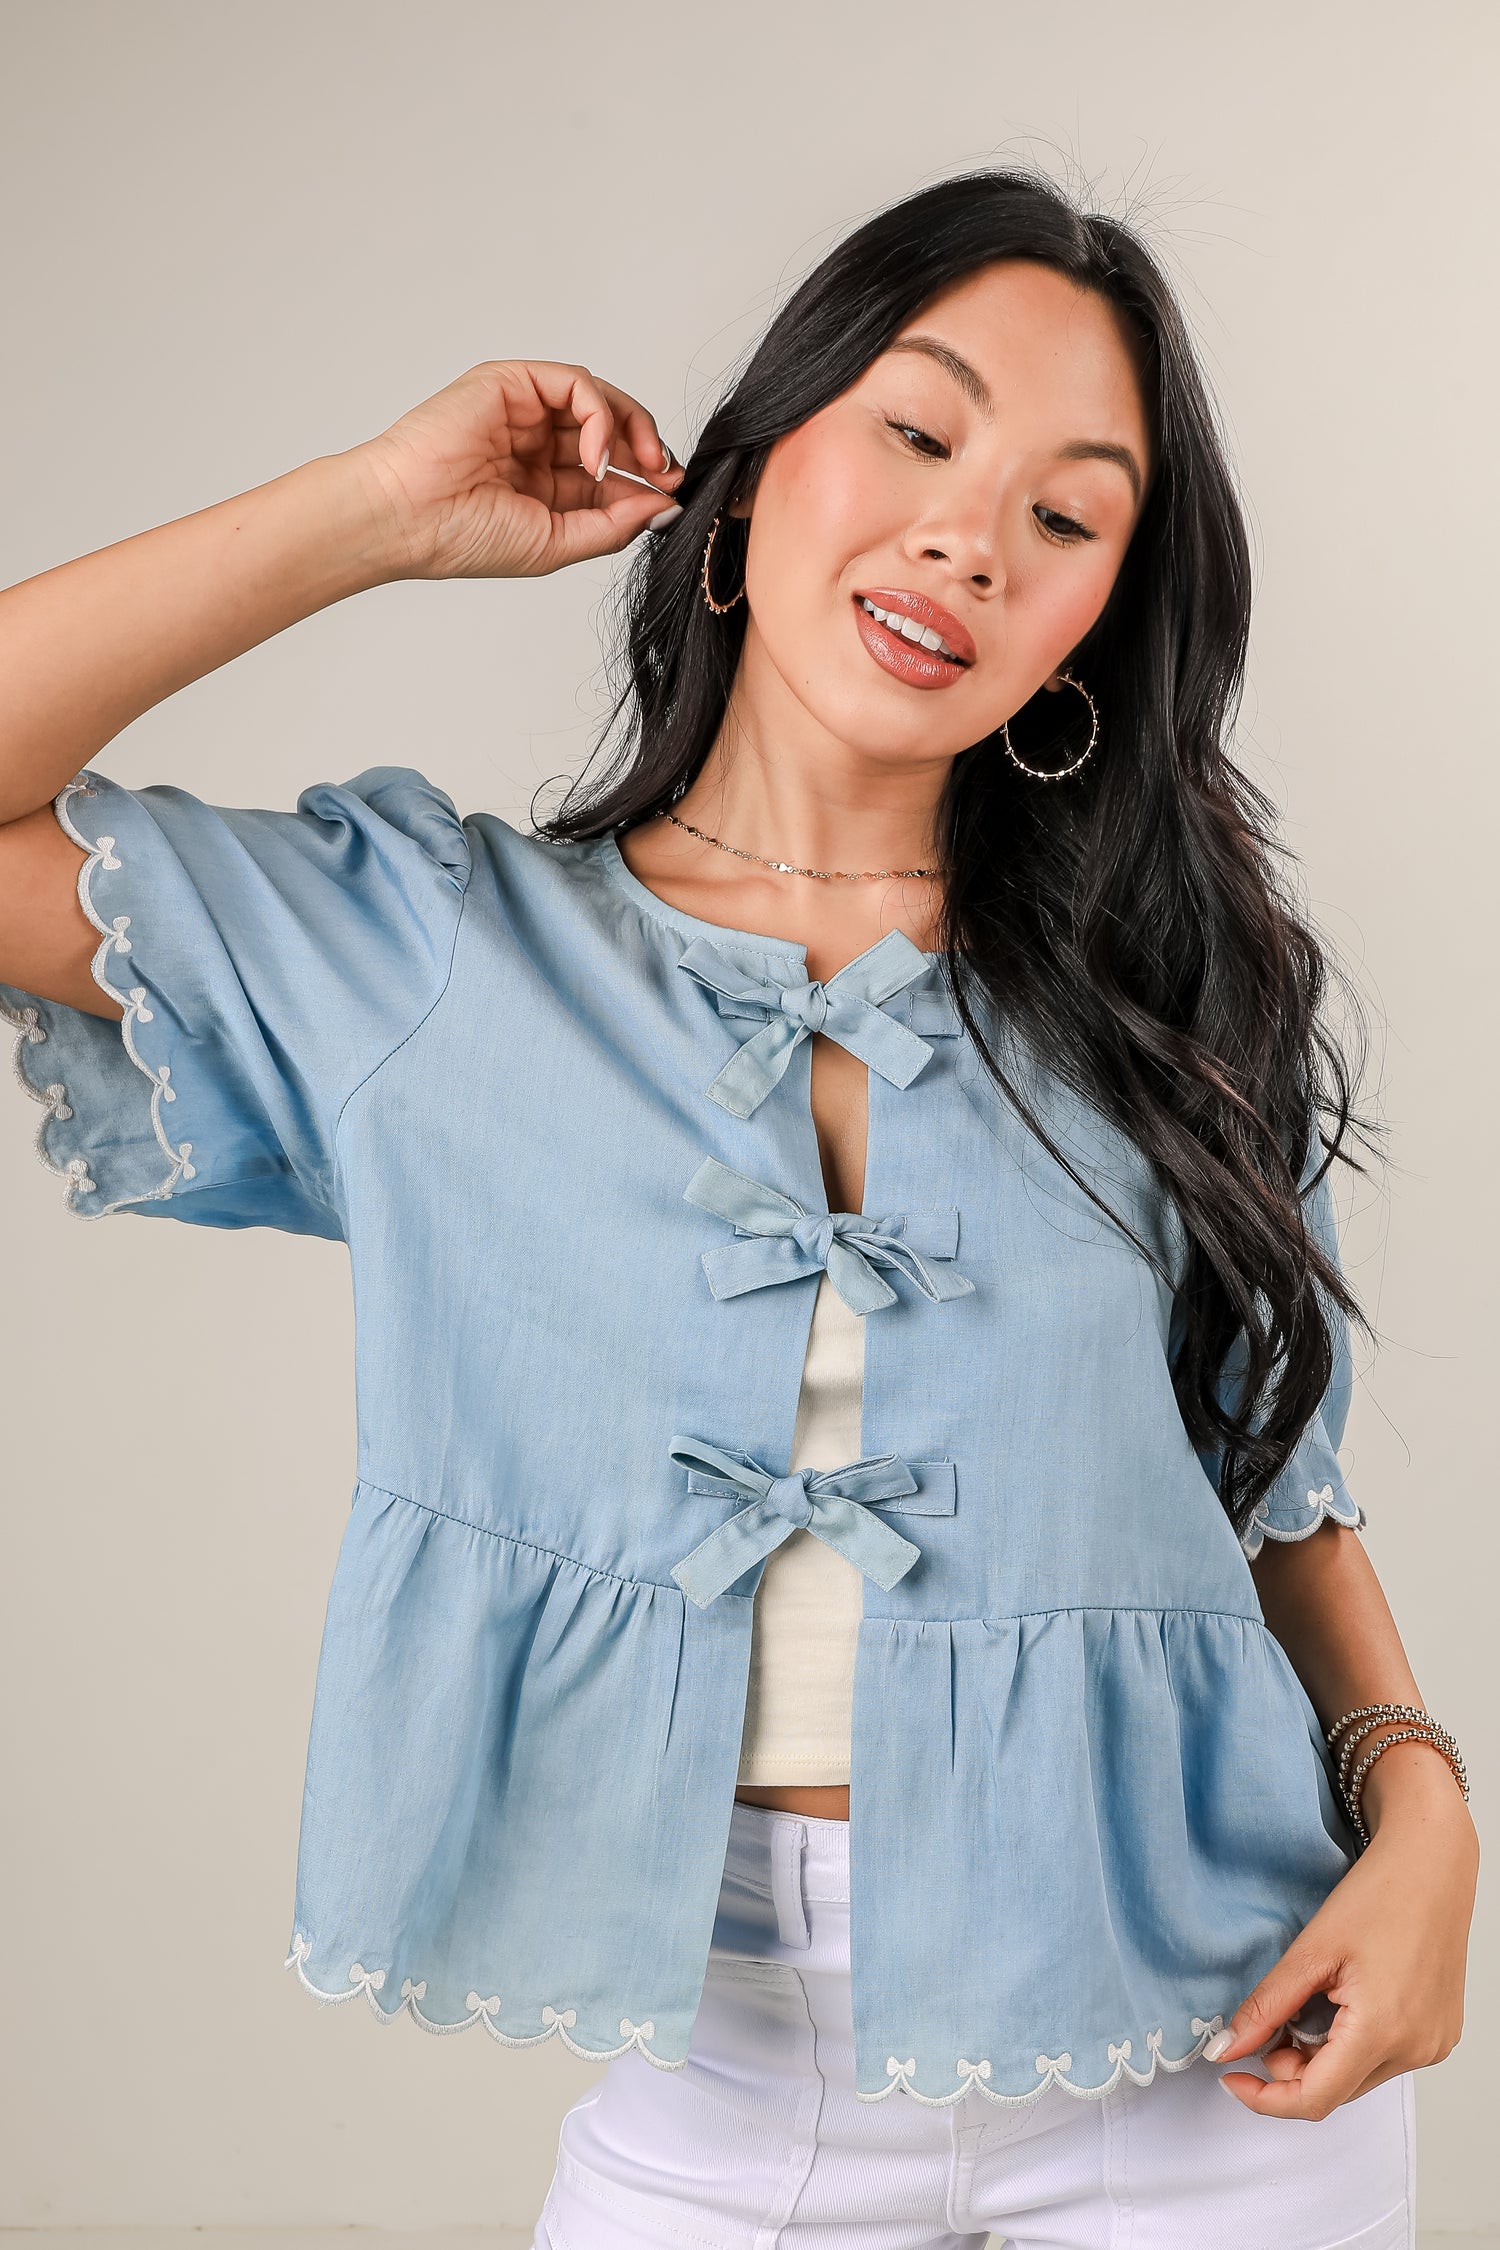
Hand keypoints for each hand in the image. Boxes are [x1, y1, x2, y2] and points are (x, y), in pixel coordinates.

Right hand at [350, 359, 683, 581]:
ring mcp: (523, 410)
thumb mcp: (557, 543)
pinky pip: (575, 384)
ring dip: (633, 429)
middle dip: (649, 450)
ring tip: (646, 463)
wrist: (409, 517)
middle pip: (611, 430)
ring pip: (600, 400)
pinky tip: (598, 455)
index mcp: (541, 483)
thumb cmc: (464, 537)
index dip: (646, 480)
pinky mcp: (511, 382)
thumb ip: (612, 525)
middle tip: (670, 475)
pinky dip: (600, 415)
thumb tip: (665, 506)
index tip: (673, 496)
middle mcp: (535, 443)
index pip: (609, 472)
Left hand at [1208, 1755, 1477, 2117]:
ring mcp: (1432, 2046)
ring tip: (1314, 1999)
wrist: (1433, 1864)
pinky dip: (1352, 2045)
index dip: (1265, 2098)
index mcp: (1382, 2031)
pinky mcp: (1440, 2035)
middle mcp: (1415, 2050)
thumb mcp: (1311, 1950)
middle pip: (1335, 2091)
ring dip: (1322, 2056)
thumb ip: (1266, 2006)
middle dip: (1292, 2067)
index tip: (1232, 2076)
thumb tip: (1227, 2047)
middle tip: (1274, 2018)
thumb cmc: (1380, 1893)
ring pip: (1358, 2078)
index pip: (1314, 2099)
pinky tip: (1343, 2002)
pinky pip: (1384, 2060)